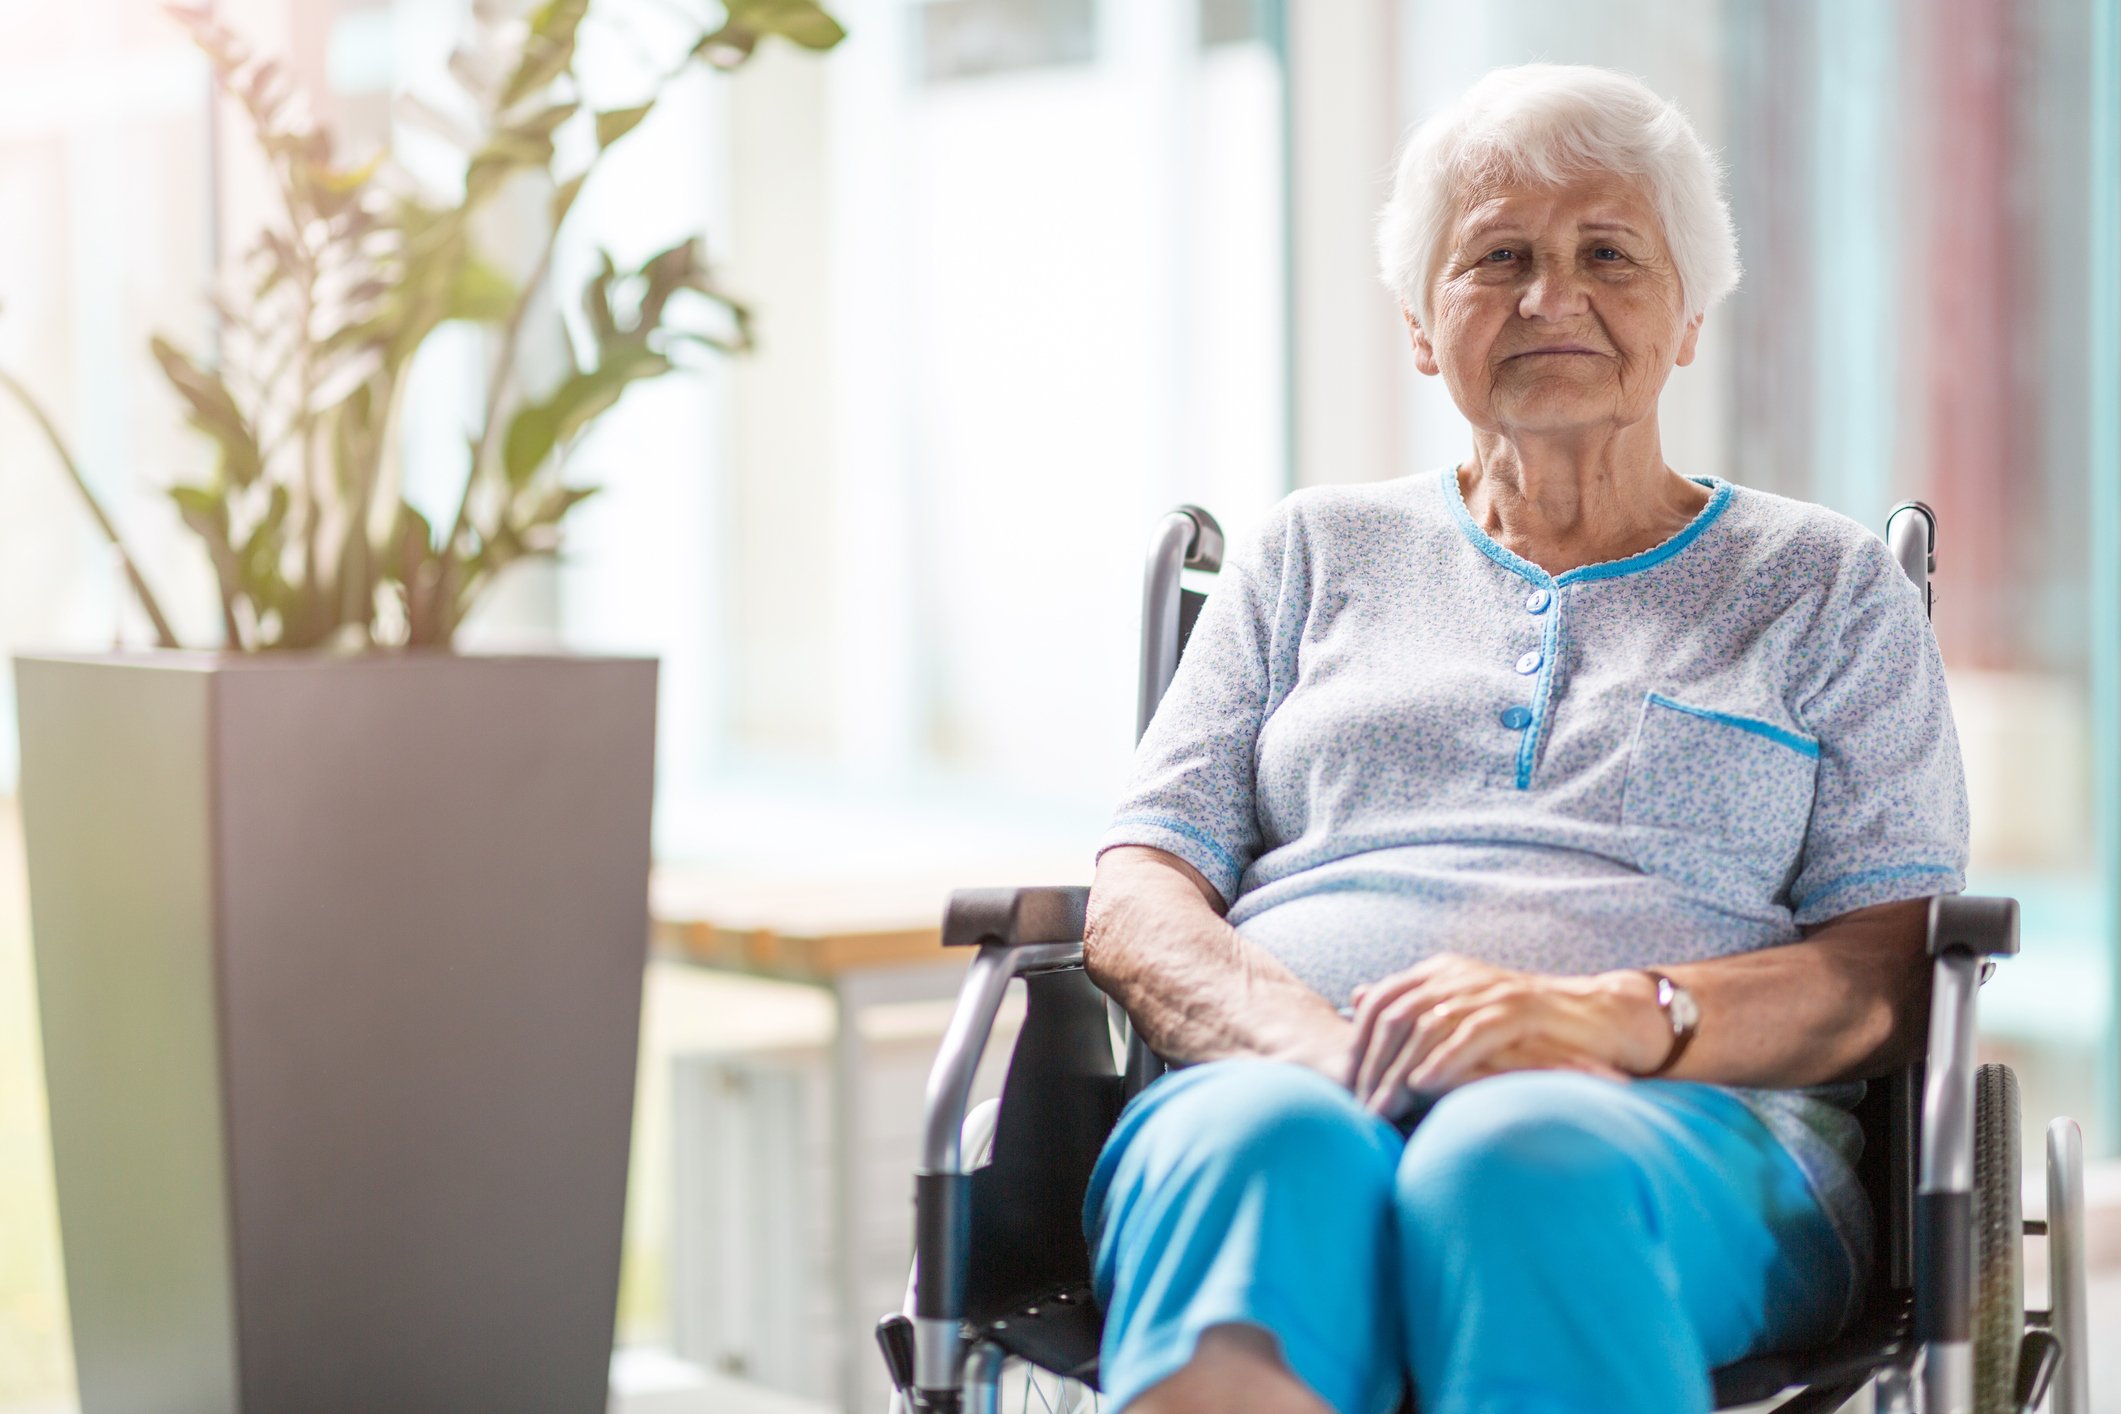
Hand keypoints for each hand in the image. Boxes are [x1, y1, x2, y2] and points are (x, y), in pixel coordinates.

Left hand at [1346, 955, 1656, 1115]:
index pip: (1381, 1002)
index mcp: (1440, 972)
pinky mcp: (1522, 1010)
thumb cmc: (1528, 1025)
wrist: (1601, 1017)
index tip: (1346, 1087)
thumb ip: (1412, 1005)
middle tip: (1359, 1107)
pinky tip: (1425, 1084)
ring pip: (1428, 1025)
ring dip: (1401, 1071)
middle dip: (1374, 1064)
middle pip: (1397, 1015)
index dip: (1359, 1044)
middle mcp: (1458, 975)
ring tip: (1384, 1108)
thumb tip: (1357, 995)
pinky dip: (1446, 1058)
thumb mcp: (1462, 1011)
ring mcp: (1490, 990)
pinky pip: (1474, 1032)